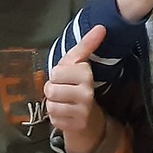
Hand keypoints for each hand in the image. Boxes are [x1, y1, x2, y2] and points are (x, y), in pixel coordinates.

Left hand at [46, 24, 108, 152]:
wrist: (86, 115)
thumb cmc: (76, 83)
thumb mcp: (77, 62)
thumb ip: (86, 44)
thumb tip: (101, 26)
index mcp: (86, 74)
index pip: (55, 72)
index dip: (56, 75)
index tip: (65, 76)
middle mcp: (87, 93)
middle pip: (50, 89)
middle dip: (52, 89)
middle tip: (63, 90)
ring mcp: (82, 111)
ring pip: (51, 105)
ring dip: (53, 104)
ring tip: (63, 102)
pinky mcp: (76, 126)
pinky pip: (53, 119)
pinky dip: (55, 116)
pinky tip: (64, 113)